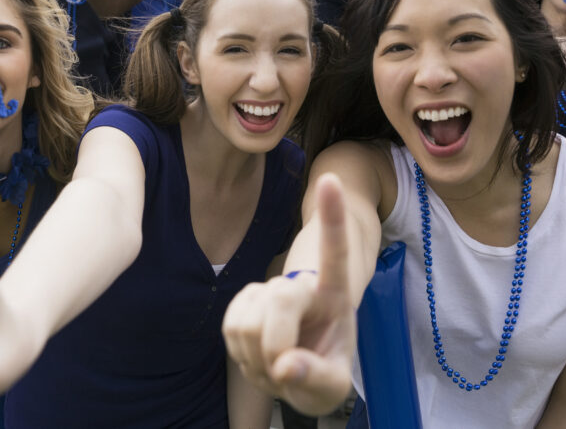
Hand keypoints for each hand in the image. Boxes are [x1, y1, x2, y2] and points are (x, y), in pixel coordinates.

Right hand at [223, 174, 354, 415]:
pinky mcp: (245, 300)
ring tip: (275, 365)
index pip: (335, 251)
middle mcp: (301, 284)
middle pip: (279, 299)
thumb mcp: (333, 386)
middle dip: (274, 344)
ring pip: (247, 317)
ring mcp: (270, 290)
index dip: (332, 216)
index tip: (331, 179)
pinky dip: (239, 350)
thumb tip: (284, 365)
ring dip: (255, 354)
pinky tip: (256, 357)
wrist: (303, 365)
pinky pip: (230, 324)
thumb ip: (317, 378)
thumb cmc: (325, 368)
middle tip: (282, 371)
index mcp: (333, 295)